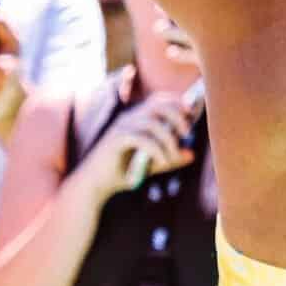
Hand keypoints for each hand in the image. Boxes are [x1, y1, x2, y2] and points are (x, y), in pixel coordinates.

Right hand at [75, 94, 196, 198]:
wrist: (94, 185)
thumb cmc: (121, 173)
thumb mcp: (150, 165)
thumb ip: (169, 158)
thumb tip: (191, 154)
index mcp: (135, 118)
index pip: (158, 99)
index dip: (176, 101)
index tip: (191, 112)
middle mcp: (128, 119)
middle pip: (157, 105)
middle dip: (176, 115)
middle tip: (187, 132)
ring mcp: (121, 128)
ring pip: (151, 123)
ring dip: (168, 138)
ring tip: (173, 155)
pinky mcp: (116, 141)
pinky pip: (142, 139)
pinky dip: (156, 150)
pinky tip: (162, 162)